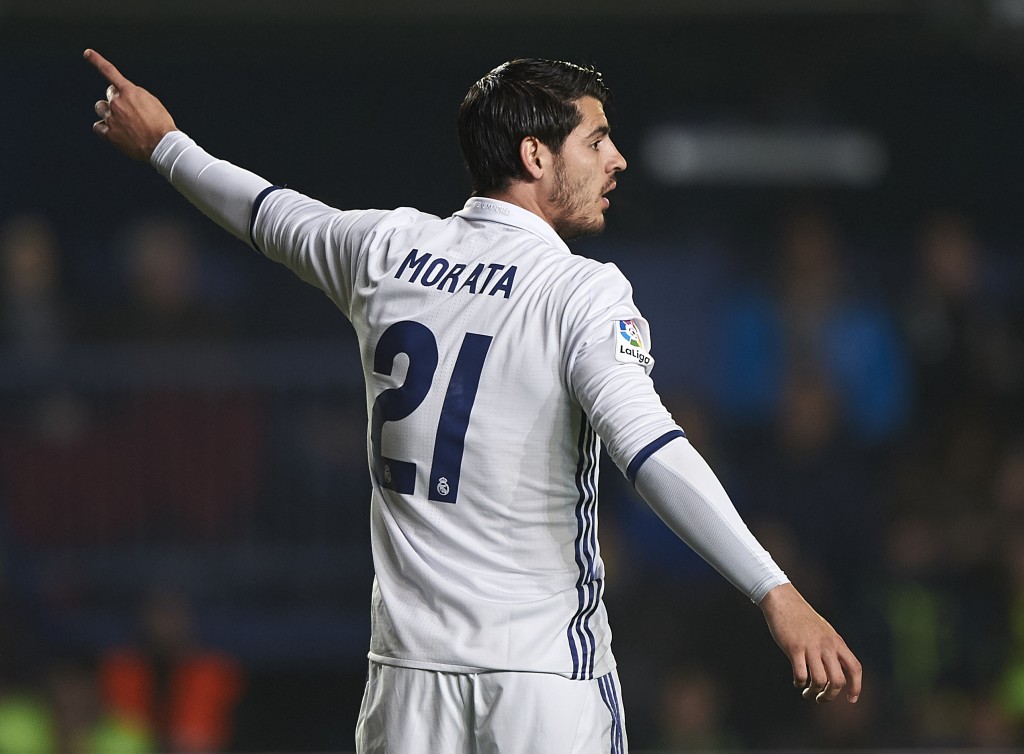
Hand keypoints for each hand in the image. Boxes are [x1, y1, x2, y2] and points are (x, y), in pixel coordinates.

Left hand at [84, 49, 176, 160]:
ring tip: (121, 122)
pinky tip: (114, 132)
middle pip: (109, 94)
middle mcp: (117, 103)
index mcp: (129, 92)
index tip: (87, 53)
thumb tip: (127, 98)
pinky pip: (98, 126)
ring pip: (100, 108)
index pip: (109, 71)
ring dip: (108, 112)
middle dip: (116, 99)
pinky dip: (103, 128)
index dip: (97, 60)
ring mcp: (112, 118)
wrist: (162, 145)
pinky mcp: (109, 133)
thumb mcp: (153, 102)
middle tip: (128, 111)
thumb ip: (137, 96)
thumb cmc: (162, 125)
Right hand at [759, 582, 861, 703]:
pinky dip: (799, 683)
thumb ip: (832, 648)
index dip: (856, 687)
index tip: (851, 699)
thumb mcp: (824, 631)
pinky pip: (801, 674)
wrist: (783, 601)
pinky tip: (796, 681)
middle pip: (838, 681)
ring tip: (807, 692)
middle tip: (820, 698)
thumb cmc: (802, 618)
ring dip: (813, 692)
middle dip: (830, 695)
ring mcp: (811, 646)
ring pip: (820, 681)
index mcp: (837, 642)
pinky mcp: (794, 647)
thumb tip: (835, 670)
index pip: (855, 668)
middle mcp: (827, 645)